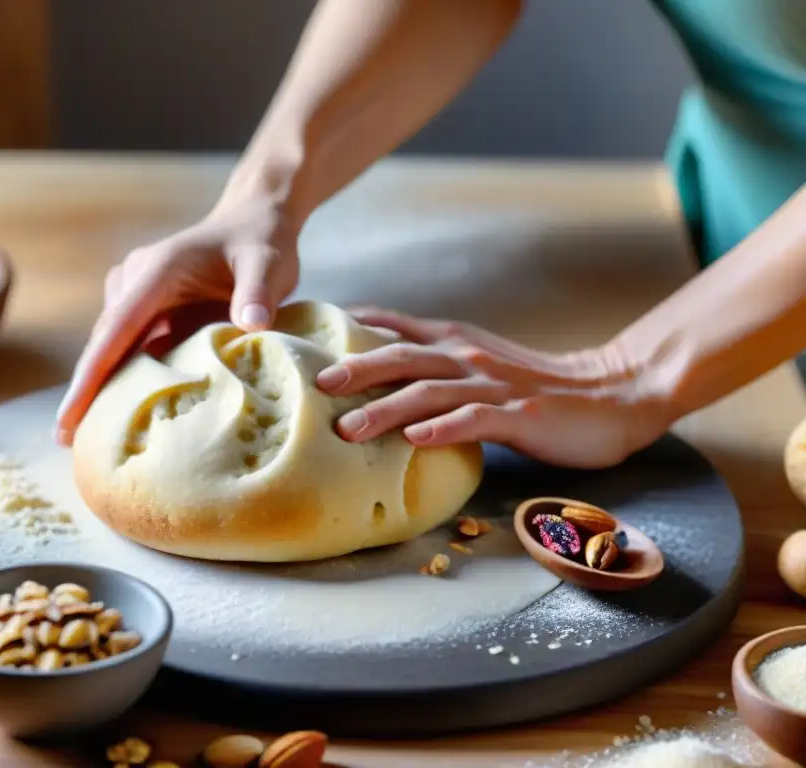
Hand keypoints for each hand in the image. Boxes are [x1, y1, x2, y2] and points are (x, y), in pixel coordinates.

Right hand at [55, 198, 300, 445]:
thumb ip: (258, 293)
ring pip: (113, 348)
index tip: (68, 418)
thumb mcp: (268, 265)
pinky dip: (128, 376)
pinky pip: (131, 346)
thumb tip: (253, 325)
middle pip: (103, 345)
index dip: (91, 377)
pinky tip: (129, 413)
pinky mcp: (147, 308)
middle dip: (85, 392)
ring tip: (93, 440)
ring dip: (104, 387)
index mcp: (155, 272)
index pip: (114, 331)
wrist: (255, 219)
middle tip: (70, 444)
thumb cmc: (261, 242)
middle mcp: (134, 281)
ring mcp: (136, 294)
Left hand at [315, 306, 671, 468]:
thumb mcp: (479, 365)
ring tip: (348, 428)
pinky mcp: (519, 415)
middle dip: (355, 369)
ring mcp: (494, 386)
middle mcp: (467, 358)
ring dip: (386, 408)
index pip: (394, 327)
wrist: (611, 394)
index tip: (309, 335)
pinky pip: (475, 420)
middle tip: (314, 384)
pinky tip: (416, 440)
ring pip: (430, 391)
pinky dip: (443, 429)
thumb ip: (435, 368)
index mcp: (455, 343)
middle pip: (402, 356)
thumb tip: (383, 380)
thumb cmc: (537, 386)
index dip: (351, 329)